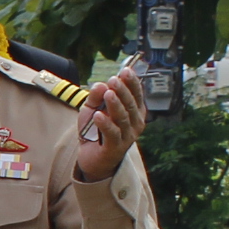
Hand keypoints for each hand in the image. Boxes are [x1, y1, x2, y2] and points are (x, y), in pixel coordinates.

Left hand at [76, 65, 149, 181]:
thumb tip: (101, 84)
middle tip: (114, 80)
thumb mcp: (93, 109)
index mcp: (134, 111)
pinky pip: (112, 134)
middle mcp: (135, 123)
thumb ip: (96, 96)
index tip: (126, 70)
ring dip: (115, 105)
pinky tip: (98, 115)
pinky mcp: (115, 148)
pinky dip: (105, 124)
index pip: (136, 94)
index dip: (132, 82)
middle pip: (130, 104)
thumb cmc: (96, 130)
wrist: (92, 158)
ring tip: (108, 93)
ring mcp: (127, 136)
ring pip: (123, 118)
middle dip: (123, 90)